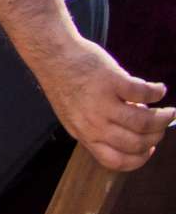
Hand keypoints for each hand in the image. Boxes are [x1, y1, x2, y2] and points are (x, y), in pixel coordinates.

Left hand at [34, 35, 171, 171]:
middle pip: (135, 143)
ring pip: (143, 122)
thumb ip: (98, 128)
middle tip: (161, 126)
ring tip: (168, 112)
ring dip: (162, 118)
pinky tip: (159, 90)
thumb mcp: (74, 114)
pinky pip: (143, 94)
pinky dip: (156, 92)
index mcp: (83, 133)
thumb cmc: (65, 82)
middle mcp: (92, 122)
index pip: (115, 161)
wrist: (51, 52)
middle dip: (155, 137)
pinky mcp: (110, 80)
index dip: (138, 158)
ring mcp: (101, 102)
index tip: (149, 149)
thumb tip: (136, 134)